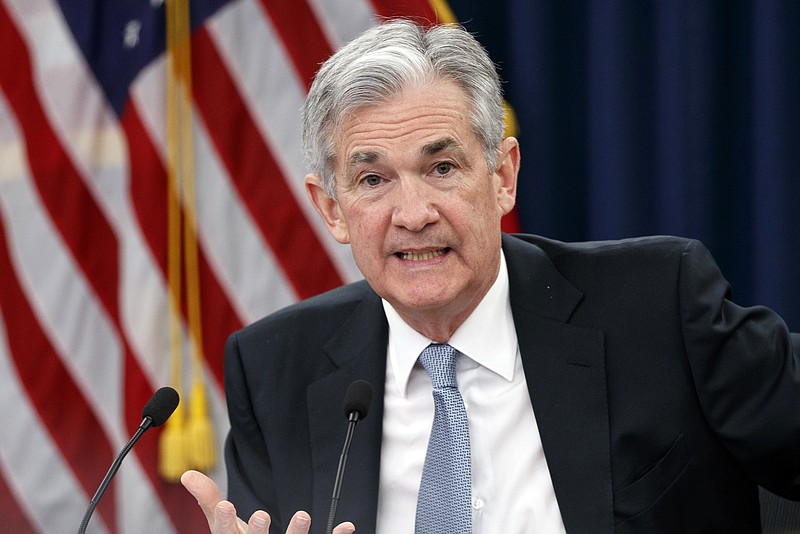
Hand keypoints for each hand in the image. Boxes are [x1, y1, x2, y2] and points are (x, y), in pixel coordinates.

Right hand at [181, 470, 355, 533]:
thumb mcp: (222, 525)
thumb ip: (208, 499)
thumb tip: (188, 474)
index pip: (227, 533)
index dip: (227, 520)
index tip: (226, 505)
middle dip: (258, 532)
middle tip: (262, 514)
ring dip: (297, 533)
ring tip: (303, 515)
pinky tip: (346, 526)